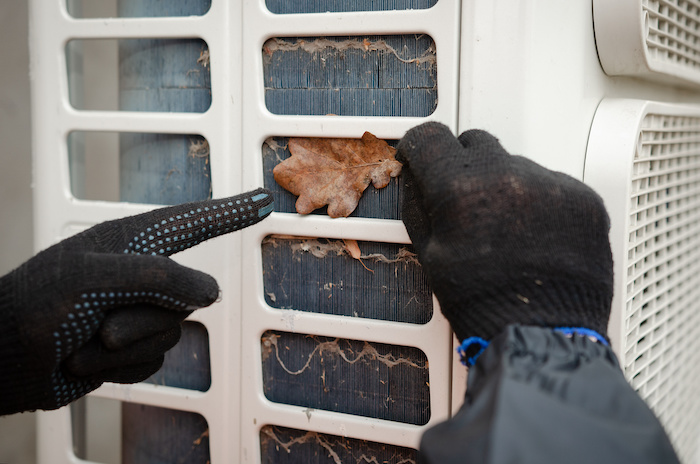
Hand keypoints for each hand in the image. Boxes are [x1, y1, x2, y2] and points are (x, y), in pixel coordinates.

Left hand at [0, 188, 272, 414]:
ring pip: (171, 332)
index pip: (195, 221)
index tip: (264, 200)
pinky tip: (85, 361)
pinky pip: (153, 361)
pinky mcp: (130, 349)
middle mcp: (139, 274)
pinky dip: (119, 368)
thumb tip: (210, 292)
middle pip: (185, 296)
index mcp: (131, 241)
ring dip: (127, 346)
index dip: (232, 211)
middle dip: (145, 317)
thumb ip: (161, 275)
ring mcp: (135, 312)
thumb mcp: (96, 276)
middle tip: (100, 323)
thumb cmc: (37, 304)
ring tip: (85, 342)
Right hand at [397, 123, 611, 343]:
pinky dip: (541, 202)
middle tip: (465, 198)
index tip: (422, 154)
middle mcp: (508, 176)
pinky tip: (537, 236)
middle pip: (475, 142)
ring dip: (505, 185)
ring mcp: (551, 184)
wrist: (544, 336)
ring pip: (515, 164)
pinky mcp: (583, 198)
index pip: (431, 136)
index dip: (420, 147)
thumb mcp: (430, 256)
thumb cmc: (484, 304)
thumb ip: (419, 205)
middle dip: (462, 163)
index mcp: (461, 189)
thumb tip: (416, 177)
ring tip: (507, 230)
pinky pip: (553, 184)